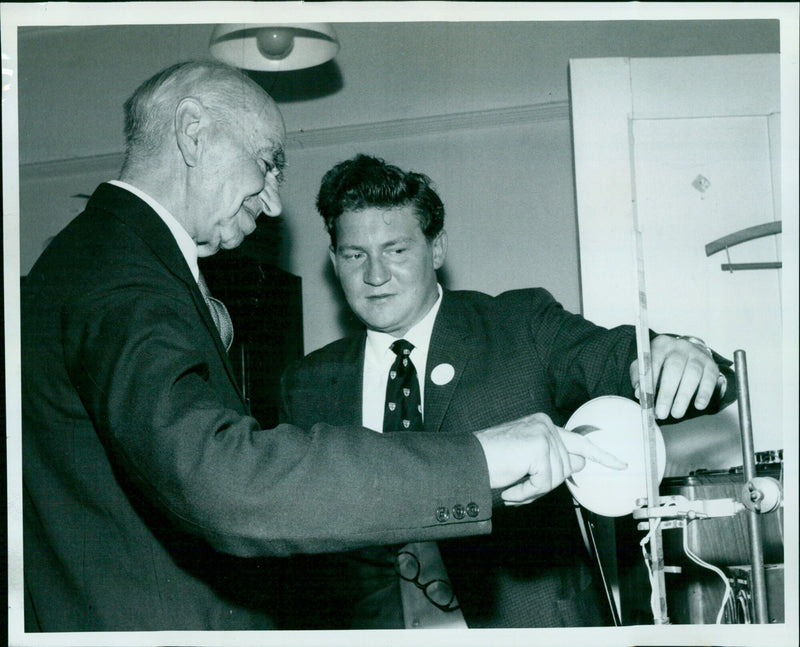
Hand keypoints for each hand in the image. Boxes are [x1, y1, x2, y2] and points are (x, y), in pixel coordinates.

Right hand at [474, 413, 626, 505]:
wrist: (467, 462)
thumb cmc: (491, 462)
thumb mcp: (527, 461)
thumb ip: (554, 460)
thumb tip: (579, 464)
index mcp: (542, 425)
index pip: (579, 441)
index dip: (602, 456)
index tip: (621, 464)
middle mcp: (545, 425)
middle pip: (567, 467)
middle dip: (544, 484)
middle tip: (519, 488)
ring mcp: (543, 434)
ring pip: (557, 477)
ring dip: (533, 489)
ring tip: (512, 486)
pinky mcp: (539, 447)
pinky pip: (544, 483)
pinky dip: (527, 492)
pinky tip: (511, 488)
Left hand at [630, 334, 720, 419]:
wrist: (688, 355)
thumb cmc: (663, 364)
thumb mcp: (646, 365)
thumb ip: (639, 377)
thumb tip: (639, 393)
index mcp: (661, 345)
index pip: (654, 360)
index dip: (650, 379)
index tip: (646, 397)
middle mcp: (680, 347)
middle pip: (674, 368)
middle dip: (667, 393)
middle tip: (661, 413)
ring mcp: (697, 355)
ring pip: (692, 374)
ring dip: (683, 397)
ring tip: (676, 414)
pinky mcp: (711, 365)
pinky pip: (709, 379)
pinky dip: (704, 393)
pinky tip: (698, 405)